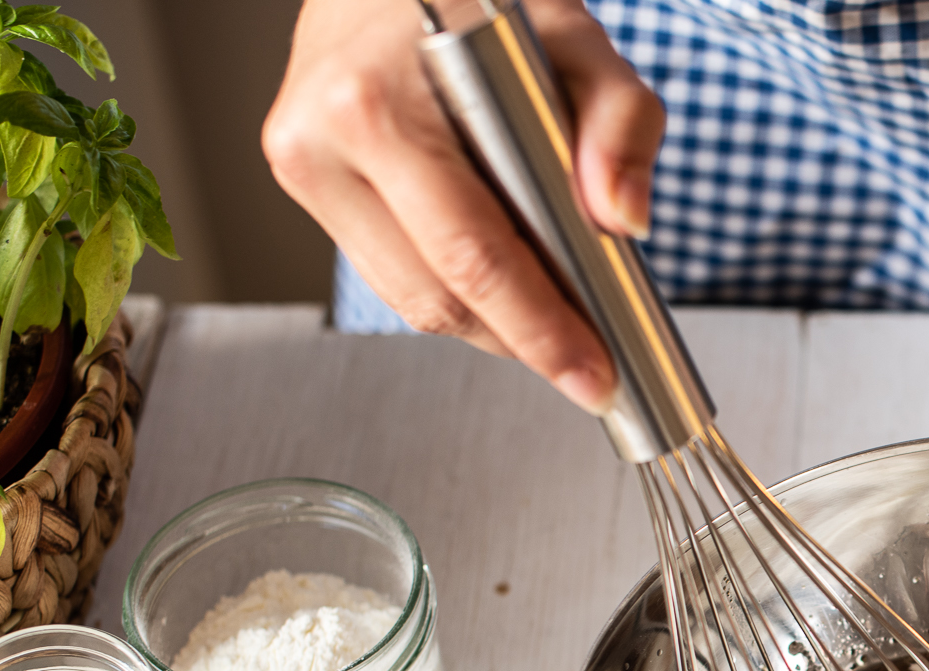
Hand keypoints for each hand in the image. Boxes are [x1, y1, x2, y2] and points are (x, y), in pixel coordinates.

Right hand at [263, 0, 663, 412]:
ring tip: (556, 317)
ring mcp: (303, 168)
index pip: (471, 255)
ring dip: (492, 323)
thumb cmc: (484, 1)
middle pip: (438, 297)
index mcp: (374, 102)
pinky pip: (395, 273)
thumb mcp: (576, 39)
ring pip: (413, 300)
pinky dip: (458, 288)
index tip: (593, 376)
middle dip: (523, 340)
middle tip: (590, 365)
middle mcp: (320, 141)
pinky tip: (507, 278)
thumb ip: (621, 123)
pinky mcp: (308, 187)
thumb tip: (624, 221)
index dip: (538, 330)